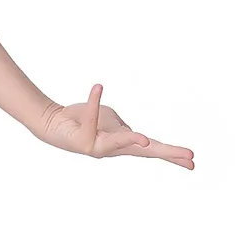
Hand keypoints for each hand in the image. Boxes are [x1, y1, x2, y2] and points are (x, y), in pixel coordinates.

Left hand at [36, 85, 194, 168]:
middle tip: (188, 158)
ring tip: (144, 140)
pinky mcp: (80, 138)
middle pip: (144, 152)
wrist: (55, 124)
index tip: (193, 162)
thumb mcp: (111, 123)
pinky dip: (93, 100)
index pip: (154, 150)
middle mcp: (113, 148)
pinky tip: (98, 86)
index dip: (173, 156)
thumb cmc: (85, 122)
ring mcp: (97, 145)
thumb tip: (134, 135)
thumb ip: (125, 129)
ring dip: (131, 140)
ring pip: (117, 142)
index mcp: (125, 144)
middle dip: (166, 154)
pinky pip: (90, 115)